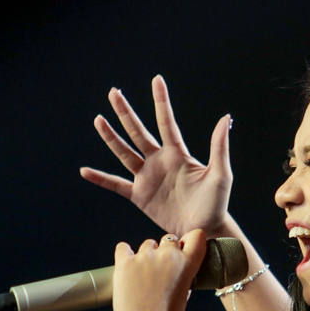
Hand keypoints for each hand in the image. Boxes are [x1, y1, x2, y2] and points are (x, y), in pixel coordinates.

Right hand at [81, 76, 233, 238]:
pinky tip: (85, 171)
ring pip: (124, 153)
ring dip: (111, 137)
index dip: (161, 101)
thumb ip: (219, 147)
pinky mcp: (140, 196)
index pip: (167, 122)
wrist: (204, 230)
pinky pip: (116, 184)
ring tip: (98, 120)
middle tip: (113, 92)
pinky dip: (100, 179)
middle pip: (138, 132)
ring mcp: (147, 177)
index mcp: (178, 154)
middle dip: (125, 112)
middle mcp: (159, 161)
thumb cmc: (216, 204)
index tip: (157, 80)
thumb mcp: (221, 175)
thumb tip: (224, 118)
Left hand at [112, 228, 208, 310]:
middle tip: (159, 269)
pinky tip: (126, 265)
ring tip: (141, 275)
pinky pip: (123, 248)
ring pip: (147, 244)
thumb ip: (183, 275)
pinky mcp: (125, 262)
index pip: (197, 235)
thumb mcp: (184, 294)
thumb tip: (176, 268)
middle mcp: (168, 256)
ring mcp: (145, 257)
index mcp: (187, 264)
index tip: (183, 249)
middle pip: (169, 239)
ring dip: (146, 255)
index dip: (190, 240)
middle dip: (165, 250)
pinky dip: (124, 254)